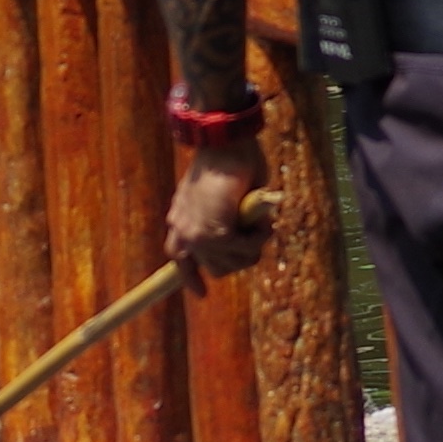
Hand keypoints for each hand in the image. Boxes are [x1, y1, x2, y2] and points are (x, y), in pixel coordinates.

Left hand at [166, 134, 270, 281]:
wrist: (225, 147)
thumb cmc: (229, 162)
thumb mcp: (222, 196)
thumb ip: (226, 217)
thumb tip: (244, 235)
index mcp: (180, 221)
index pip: (180, 260)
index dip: (192, 279)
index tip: (202, 294)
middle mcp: (183, 233)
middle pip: (216, 268)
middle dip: (241, 258)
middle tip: (257, 237)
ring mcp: (197, 236)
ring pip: (233, 263)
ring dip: (253, 246)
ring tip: (261, 223)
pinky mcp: (215, 234)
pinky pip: (245, 249)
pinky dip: (260, 236)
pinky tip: (262, 222)